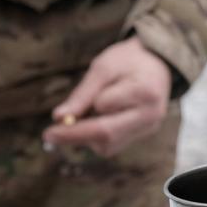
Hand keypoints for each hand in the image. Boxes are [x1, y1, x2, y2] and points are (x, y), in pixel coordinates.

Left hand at [42, 37, 172, 156]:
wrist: (157, 62)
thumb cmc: (128, 60)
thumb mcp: (103, 67)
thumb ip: (83, 93)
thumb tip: (60, 118)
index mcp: (144, 92)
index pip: (104, 106)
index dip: (77, 115)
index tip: (51, 125)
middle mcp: (151, 115)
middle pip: (107, 135)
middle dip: (75, 136)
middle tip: (48, 135)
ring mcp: (149, 128)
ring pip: (108, 145)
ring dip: (86, 136)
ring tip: (80, 116)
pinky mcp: (143, 134)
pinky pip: (113, 145)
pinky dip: (97, 137)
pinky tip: (94, 120)